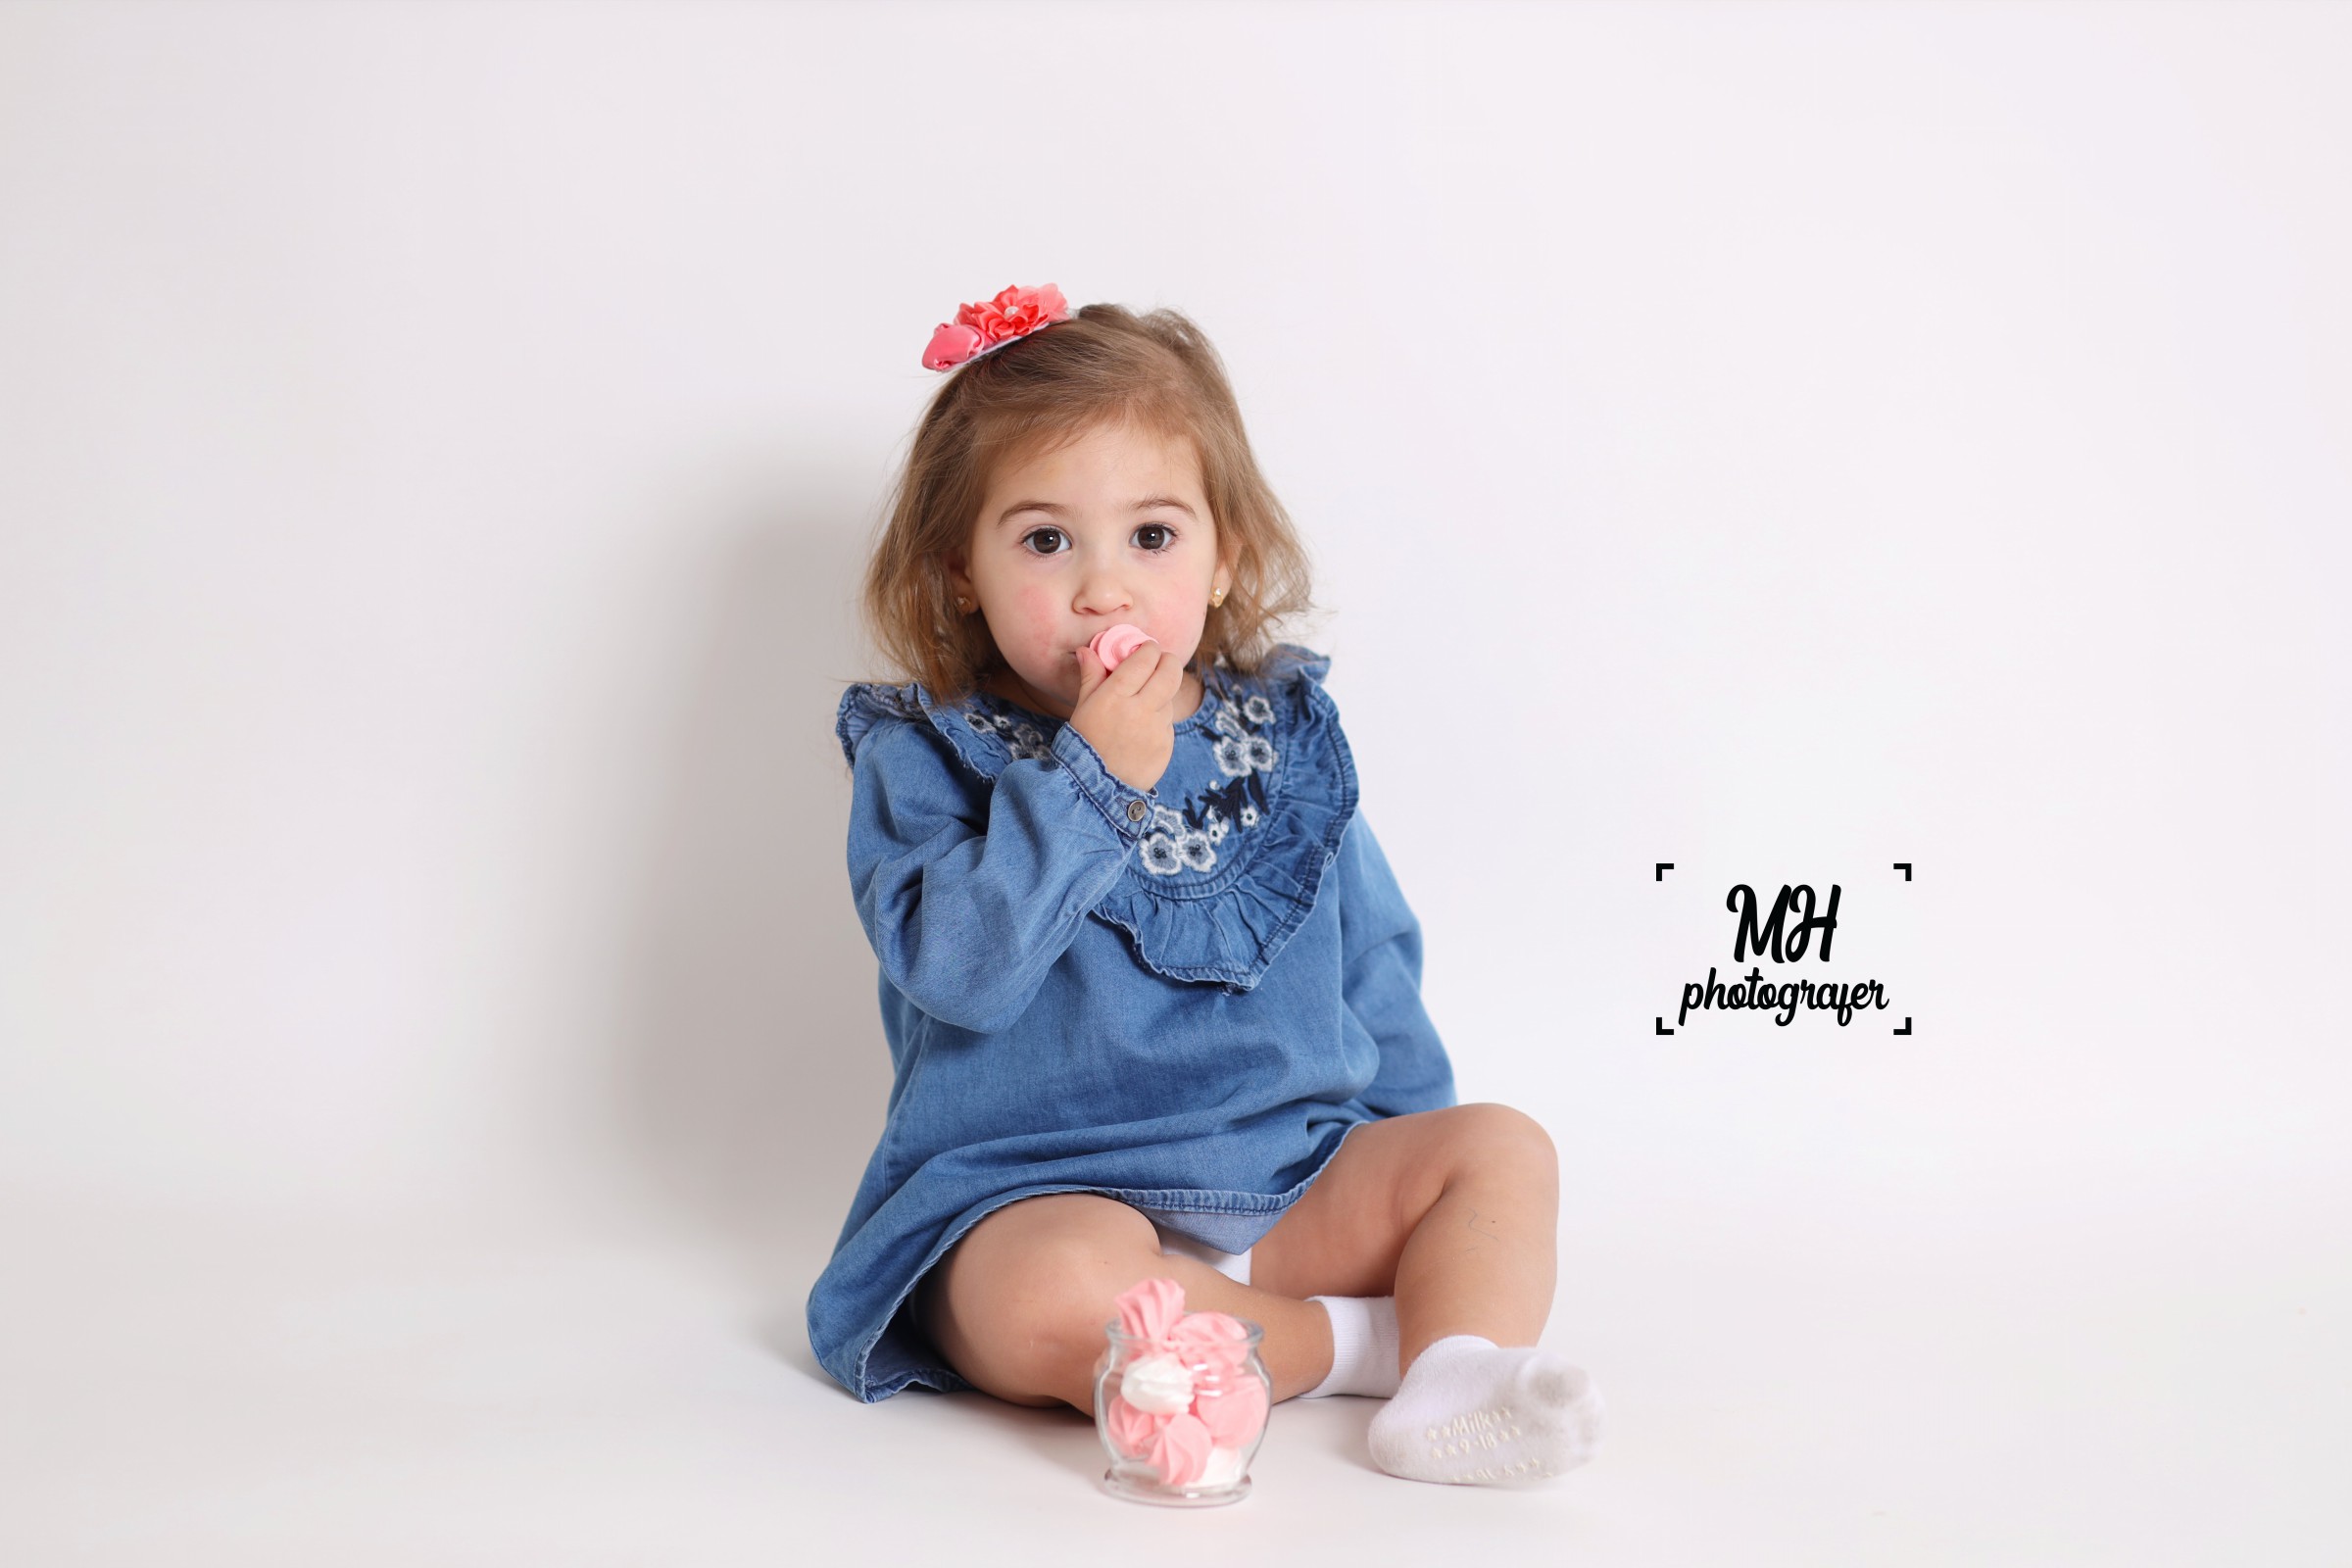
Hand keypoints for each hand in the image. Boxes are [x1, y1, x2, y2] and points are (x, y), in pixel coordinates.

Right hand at [1069, 638, 1185, 794]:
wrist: (1096, 787)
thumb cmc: (1085, 742)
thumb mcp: (1083, 707)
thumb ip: (1091, 676)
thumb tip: (1086, 650)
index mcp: (1116, 695)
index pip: (1144, 659)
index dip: (1149, 648)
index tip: (1147, 648)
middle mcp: (1140, 709)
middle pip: (1170, 672)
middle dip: (1168, 661)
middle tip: (1162, 661)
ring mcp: (1157, 728)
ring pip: (1170, 698)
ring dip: (1162, 692)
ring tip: (1144, 701)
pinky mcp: (1167, 745)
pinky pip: (1168, 723)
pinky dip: (1159, 719)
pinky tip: (1143, 728)